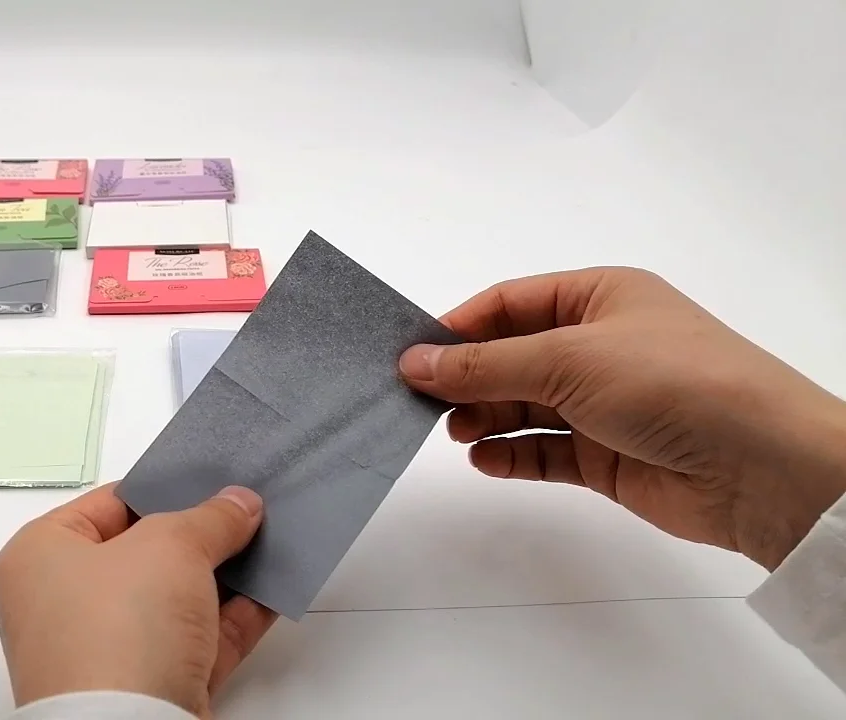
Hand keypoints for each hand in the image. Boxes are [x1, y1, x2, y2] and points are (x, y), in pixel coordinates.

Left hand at [0, 483, 275, 717]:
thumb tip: (238, 504)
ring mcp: (106, 653)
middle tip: (243, 508)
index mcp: (39, 557)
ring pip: (175, 601)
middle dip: (198, 535)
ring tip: (268, 542)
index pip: (105, 505)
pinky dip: (234, 619)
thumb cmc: (115, 636)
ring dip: (222, 576)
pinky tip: (270, 592)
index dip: (161, 489)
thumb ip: (210, 517)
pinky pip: (198, 643)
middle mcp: (64, 606)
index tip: (206, 478)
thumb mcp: (170, 546)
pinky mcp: (148, 691)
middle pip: (144, 554)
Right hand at [399, 267, 845, 569]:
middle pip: (513, 356)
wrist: (756, 464)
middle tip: (421, 401)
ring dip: (484, 416)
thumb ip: (485, 365)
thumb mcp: (567, 358)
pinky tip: (484, 458)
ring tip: (453, 431)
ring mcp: (604, 403)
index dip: (460, 326)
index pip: (511, 303)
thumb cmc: (672, 381)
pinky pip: (544, 450)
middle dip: (468, 377)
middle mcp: (601, 345)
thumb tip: (416, 362)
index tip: (413, 354)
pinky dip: (511, 454)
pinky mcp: (607, 455)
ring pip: (524, 405)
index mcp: (600, 296)